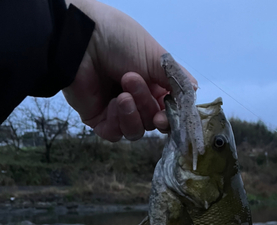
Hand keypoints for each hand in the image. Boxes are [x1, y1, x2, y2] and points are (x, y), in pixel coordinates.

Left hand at [63, 0, 196, 141]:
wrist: (80, 39)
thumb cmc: (119, 40)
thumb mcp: (157, 58)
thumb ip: (178, 81)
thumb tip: (196, 93)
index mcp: (153, 84)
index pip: (168, 111)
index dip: (171, 118)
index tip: (168, 116)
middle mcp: (137, 99)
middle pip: (152, 122)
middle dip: (146, 105)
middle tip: (131, 80)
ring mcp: (117, 111)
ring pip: (136, 131)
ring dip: (132, 114)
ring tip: (122, 93)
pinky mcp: (99, 120)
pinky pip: (116, 134)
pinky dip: (118, 121)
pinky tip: (113, 102)